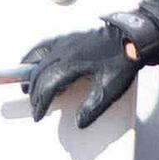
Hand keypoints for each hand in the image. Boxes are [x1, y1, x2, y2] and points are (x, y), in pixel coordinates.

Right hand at [12, 19, 147, 129]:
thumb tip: (79, 122)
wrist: (131, 37)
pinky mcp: (67, 37)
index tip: (38, 116)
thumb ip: (93, 107)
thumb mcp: (110, 88)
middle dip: (35, 94)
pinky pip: (43, 46)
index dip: (40, 103)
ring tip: (27, 88)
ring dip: (30, 76)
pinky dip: (33, 56)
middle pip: (39, 75)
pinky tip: (31, 62)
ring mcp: (63, 42)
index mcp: (71, 65)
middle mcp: (63, 52)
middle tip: (36, 108)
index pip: (48, 86)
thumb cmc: (121, 61)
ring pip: (38, 60)